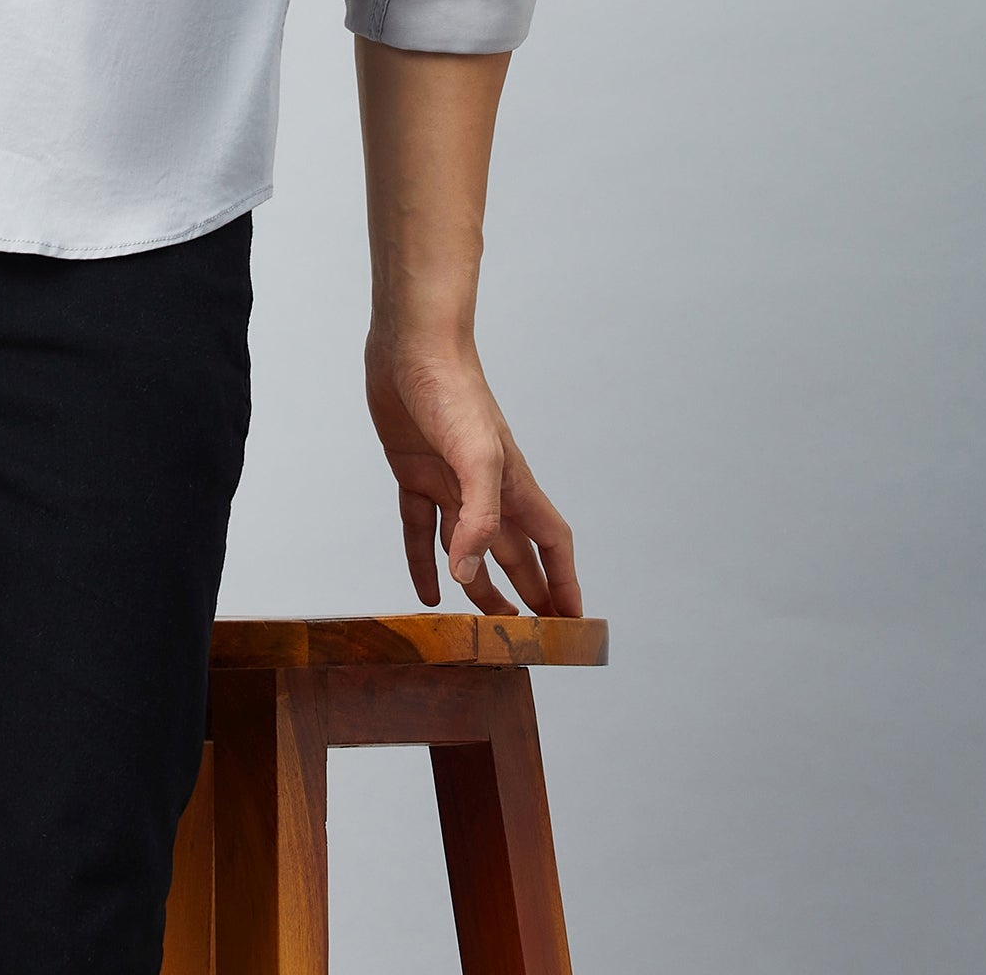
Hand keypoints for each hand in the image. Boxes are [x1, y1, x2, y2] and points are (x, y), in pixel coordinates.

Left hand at [364, 333, 581, 616]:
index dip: (564, 582)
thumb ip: (479, 519)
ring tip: (482, 626)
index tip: (574, 622)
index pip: (550, 544)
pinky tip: (426, 592)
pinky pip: (419, 528)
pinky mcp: (413, 472)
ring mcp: (448, 481)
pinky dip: (422, 561)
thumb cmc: (453, 390)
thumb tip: (468, 574)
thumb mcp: (477, 458)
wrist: (411, 345)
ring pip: (468, 547)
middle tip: (530, 639)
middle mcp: (485, 488)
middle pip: (513, 554)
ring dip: (477, 584)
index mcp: (513, 485)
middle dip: (526, 595)